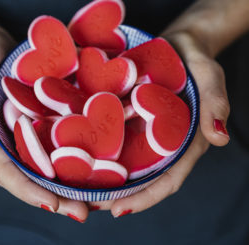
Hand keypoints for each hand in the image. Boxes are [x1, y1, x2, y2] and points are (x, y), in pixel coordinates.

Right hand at [0, 28, 88, 221]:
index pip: (10, 175)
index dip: (31, 192)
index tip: (54, 205)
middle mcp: (18, 144)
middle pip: (37, 176)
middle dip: (60, 196)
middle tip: (84, 212)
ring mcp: (36, 133)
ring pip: (55, 163)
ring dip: (76, 181)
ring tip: (99, 197)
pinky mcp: (51, 119)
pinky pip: (66, 138)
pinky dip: (83, 151)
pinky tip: (104, 159)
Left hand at [88, 31, 229, 216]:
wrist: (176, 46)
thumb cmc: (195, 61)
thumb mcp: (209, 76)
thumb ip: (215, 103)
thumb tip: (219, 138)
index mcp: (184, 143)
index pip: (167, 180)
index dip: (145, 198)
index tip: (118, 210)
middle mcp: (161, 144)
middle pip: (141, 179)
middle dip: (117, 195)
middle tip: (89, 205)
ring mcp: (143, 132)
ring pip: (124, 162)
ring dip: (104, 177)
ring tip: (78, 187)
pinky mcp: (129, 117)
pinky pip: (114, 137)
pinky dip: (99, 148)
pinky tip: (78, 151)